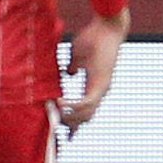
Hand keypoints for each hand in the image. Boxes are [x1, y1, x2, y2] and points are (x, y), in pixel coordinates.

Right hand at [59, 10, 129, 132]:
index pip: (85, 110)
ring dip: (69, 117)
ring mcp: (101, 89)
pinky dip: (73, 106)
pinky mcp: (100, 84)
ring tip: (55, 115)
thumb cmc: (93, 38)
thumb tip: (69, 74)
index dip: (75, 122)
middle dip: (70, 125)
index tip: (66, 134)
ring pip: (86, 114)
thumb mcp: (78, 56)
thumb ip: (73, 68)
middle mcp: (99, 91)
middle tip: (56, 128)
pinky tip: (60, 104)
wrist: (107, 27)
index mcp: (94, 86)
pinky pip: (86, 103)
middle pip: (85, 118)